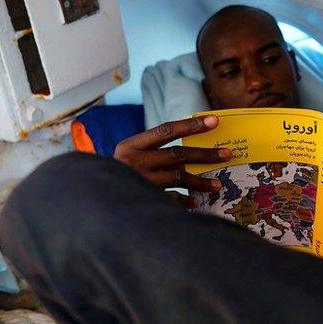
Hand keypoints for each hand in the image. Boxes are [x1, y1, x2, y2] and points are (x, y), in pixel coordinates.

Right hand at [113, 115, 230, 206]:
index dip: (191, 125)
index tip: (214, 121)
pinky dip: (184, 200)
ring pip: (178, 177)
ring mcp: (139, 181)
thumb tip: (193, 150)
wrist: (95, 196)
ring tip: (218, 184)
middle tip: (227, 153)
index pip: (166, 130)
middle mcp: (134, 161)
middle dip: (205, 154)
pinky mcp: (143, 199)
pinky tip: (197, 201)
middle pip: (177, 154)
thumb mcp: (131, 156)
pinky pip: (171, 199)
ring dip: (200, 181)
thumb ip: (155, 151)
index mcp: (131, 145)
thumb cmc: (120, 173)